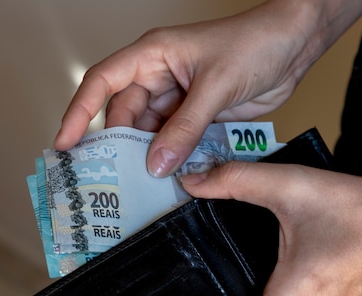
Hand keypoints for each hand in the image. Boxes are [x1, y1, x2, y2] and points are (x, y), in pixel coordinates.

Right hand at [54, 1, 320, 176]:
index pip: (102, 82)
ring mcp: (177, 99)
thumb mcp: (216, 86)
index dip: (79, 113)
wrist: (295, 46)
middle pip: (125, 116)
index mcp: (152, 55)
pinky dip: (171, 160)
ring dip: (147, 158)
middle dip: (118, 147)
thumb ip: (185, 128)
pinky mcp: (196, 117)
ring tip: (140, 187)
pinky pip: (174, 142)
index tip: (65, 144)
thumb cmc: (256, 43)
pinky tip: (169, 179)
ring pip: (149, 134)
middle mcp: (159, 77)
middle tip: (110, 181)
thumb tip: (156, 165)